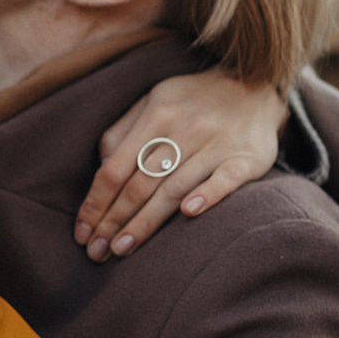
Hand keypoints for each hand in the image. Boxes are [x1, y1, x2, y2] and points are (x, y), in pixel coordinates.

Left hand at [74, 69, 287, 260]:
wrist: (257, 85)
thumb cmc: (194, 102)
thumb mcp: (154, 101)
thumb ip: (124, 132)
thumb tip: (100, 169)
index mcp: (156, 115)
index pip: (115, 168)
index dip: (95, 202)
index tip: (82, 232)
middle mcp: (184, 129)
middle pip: (140, 183)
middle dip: (113, 221)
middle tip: (95, 252)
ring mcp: (217, 144)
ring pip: (174, 188)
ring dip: (145, 222)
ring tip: (121, 248)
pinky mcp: (247, 158)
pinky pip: (225, 180)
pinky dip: (207, 195)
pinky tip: (189, 214)